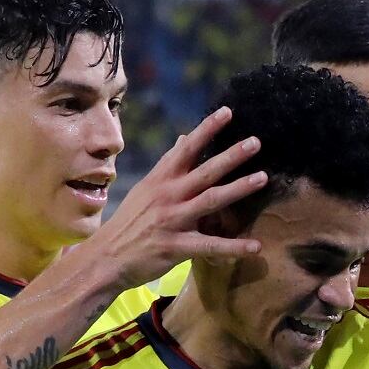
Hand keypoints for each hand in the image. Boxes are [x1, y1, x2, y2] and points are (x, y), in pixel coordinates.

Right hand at [81, 106, 267, 289]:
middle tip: (255, 142)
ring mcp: (173, 221)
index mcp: (161, 180)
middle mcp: (168, 196)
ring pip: (211, 201)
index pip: (186, 148)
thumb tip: (184, 138)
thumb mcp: (145, 189)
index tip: (228, 112)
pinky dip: (234, 247)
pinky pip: (210, 246)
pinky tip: (256, 247)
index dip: (207, 129)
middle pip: (204, 171)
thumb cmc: (130, 222)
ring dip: (238, 189)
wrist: (106, 257)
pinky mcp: (176, 247)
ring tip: (263, 178)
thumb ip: (168, 165)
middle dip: (231, 156)